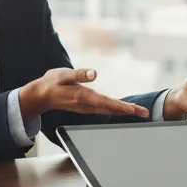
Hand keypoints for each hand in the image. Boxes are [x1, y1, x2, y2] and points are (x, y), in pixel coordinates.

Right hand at [19, 68, 149, 121]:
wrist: (40, 95)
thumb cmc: (52, 82)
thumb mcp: (63, 74)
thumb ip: (79, 74)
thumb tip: (94, 73)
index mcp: (83, 96)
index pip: (106, 102)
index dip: (121, 106)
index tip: (134, 110)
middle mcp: (87, 104)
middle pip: (111, 109)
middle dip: (128, 111)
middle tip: (145, 113)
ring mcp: (87, 107)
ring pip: (109, 110)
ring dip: (124, 111)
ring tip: (138, 111)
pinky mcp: (86, 106)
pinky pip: (104, 109)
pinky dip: (115, 109)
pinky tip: (122, 109)